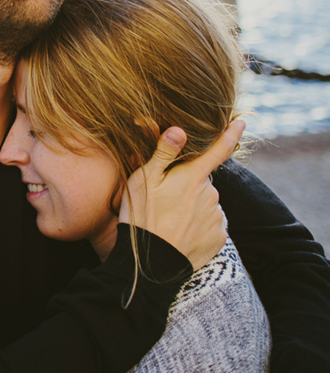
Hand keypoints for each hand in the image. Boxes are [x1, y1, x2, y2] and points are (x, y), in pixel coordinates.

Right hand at [118, 120, 244, 269]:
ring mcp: (217, 217)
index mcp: (193, 177)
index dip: (230, 134)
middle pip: (203, 181)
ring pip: (207, 203)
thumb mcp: (144, 180)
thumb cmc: (142, 216)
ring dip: (193, 206)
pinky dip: (198, 225)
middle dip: (189, 184)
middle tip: (164, 197)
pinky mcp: (219, 238)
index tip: (241, 121)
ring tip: (169, 218)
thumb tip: (178, 129)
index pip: (218, 150)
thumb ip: (163, 154)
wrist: (152, 262)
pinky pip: (211, 224)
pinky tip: (180, 231)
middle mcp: (211, 195)